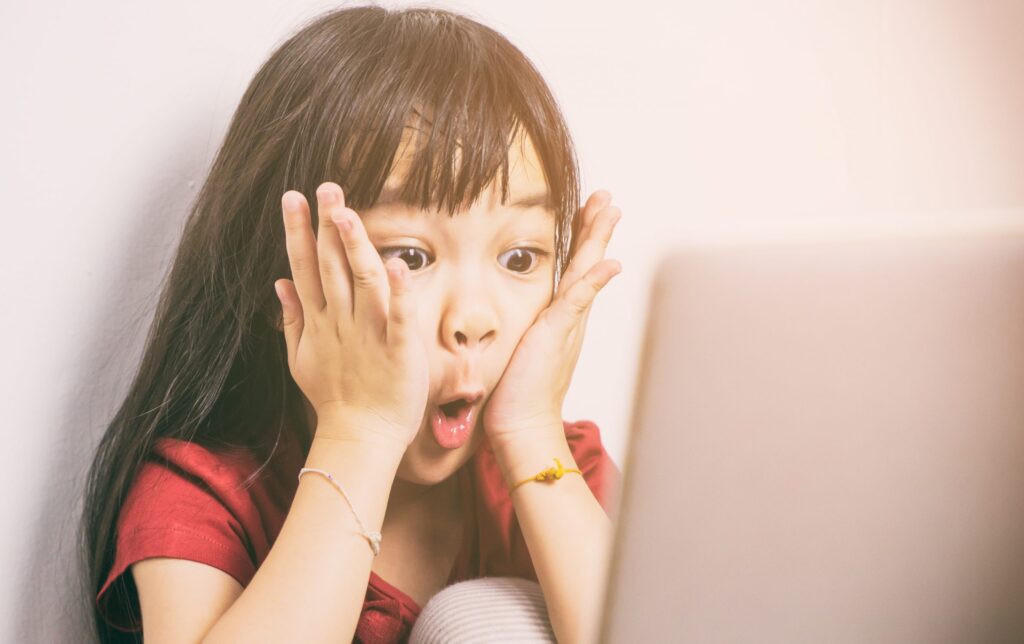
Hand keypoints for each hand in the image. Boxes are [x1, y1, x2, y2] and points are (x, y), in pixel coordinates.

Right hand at [274, 182, 428, 448]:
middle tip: (325, 187)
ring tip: (347, 214)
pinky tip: (399, 266)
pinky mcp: (397, 351)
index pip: (305, 268)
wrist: (360, 439)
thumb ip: (292, 318)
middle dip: (326, 226)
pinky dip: (399, 294)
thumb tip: (278, 283)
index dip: (299, 232)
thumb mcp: (301, 359)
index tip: (294, 197)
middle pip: (330, 266)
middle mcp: (340, 323)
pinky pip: (398, 319)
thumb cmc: (336, 400)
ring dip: (354, 247)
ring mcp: (367, 336)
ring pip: (360, 283)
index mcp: (320, 321)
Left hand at [482, 190, 622, 448]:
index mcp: (557, 318)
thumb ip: (523, 328)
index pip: (572, 269)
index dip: (581, 239)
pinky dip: (593, 282)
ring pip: (586, 273)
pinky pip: (577, 302)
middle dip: (597, 228)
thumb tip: (517, 317)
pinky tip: (610, 262)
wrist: (522, 427)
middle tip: (608, 198)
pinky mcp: (556, 335)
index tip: (588, 210)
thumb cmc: (515, 395)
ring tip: (611, 211)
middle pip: (587, 263)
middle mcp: (568, 318)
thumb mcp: (519, 350)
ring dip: (599, 241)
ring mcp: (566, 326)